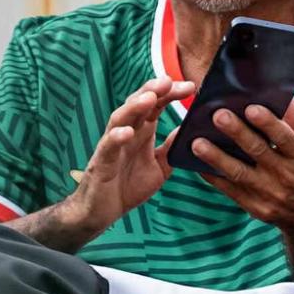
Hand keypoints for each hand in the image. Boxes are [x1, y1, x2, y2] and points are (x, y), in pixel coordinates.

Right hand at [66, 76, 193, 233]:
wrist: (102, 212)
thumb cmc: (127, 186)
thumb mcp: (159, 167)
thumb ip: (172, 148)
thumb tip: (191, 130)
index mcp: (141, 132)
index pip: (155, 106)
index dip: (170, 94)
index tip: (190, 87)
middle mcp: (126, 134)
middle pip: (137, 105)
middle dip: (152, 91)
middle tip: (169, 80)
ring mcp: (112, 146)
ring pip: (120, 119)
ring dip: (134, 107)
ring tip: (150, 98)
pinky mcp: (101, 163)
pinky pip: (108, 147)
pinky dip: (116, 138)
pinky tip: (127, 132)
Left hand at [191, 100, 293, 236]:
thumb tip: (283, 94)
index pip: (284, 137)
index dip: (267, 123)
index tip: (250, 108)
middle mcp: (286, 174)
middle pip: (258, 151)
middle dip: (237, 133)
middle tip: (217, 116)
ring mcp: (270, 193)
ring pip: (239, 172)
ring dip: (217, 157)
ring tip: (197, 143)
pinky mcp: (256, 207)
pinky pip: (231, 190)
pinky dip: (214, 177)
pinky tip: (198, 165)